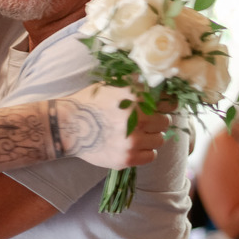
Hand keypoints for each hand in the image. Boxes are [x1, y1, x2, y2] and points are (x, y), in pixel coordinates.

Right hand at [57, 84, 171, 167]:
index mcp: (137, 98)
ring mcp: (133, 141)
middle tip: (143, 122)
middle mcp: (138, 119)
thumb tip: (161, 79)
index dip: (166, 105)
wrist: (68, 126)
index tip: (161, 108)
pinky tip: (134, 146)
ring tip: (136, 134)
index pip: (169, 103)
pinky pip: (151, 156)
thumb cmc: (92, 102)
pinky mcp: (127, 158)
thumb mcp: (114, 84)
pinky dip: (145, 151)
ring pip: (160, 140)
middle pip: (165, 122)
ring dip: (151, 136)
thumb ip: (137, 83)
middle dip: (156, 121)